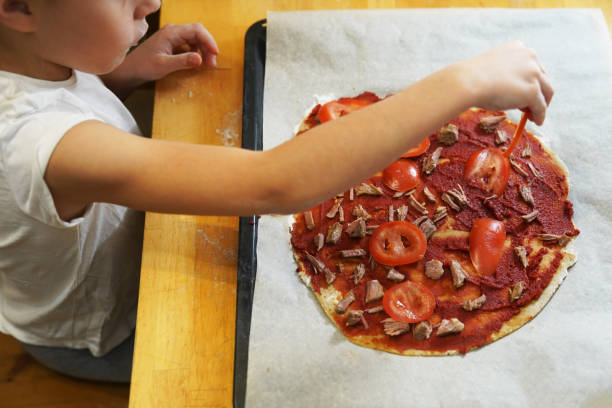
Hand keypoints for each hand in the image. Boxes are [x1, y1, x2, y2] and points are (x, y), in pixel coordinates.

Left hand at [101, 23, 218, 98]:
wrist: (132, 69)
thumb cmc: (144, 66)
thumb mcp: (164, 65)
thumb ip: (182, 61)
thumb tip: (199, 59)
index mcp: (171, 33)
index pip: (196, 30)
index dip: (209, 40)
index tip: (215, 53)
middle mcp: (173, 31)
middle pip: (198, 33)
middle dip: (208, 47)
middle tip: (212, 64)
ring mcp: (174, 36)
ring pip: (196, 38)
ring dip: (204, 50)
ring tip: (207, 64)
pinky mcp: (174, 42)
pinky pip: (191, 43)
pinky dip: (198, 52)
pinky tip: (197, 61)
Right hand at [456, 41, 553, 124]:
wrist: (466, 83)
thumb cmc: (471, 78)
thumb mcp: (492, 69)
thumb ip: (505, 75)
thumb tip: (511, 93)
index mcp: (518, 48)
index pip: (532, 66)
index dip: (531, 81)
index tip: (526, 91)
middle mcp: (530, 57)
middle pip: (543, 78)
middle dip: (539, 92)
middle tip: (532, 106)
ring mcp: (533, 73)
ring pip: (546, 91)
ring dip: (541, 104)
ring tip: (535, 116)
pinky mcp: (532, 90)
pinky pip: (540, 106)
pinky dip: (540, 115)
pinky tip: (536, 121)